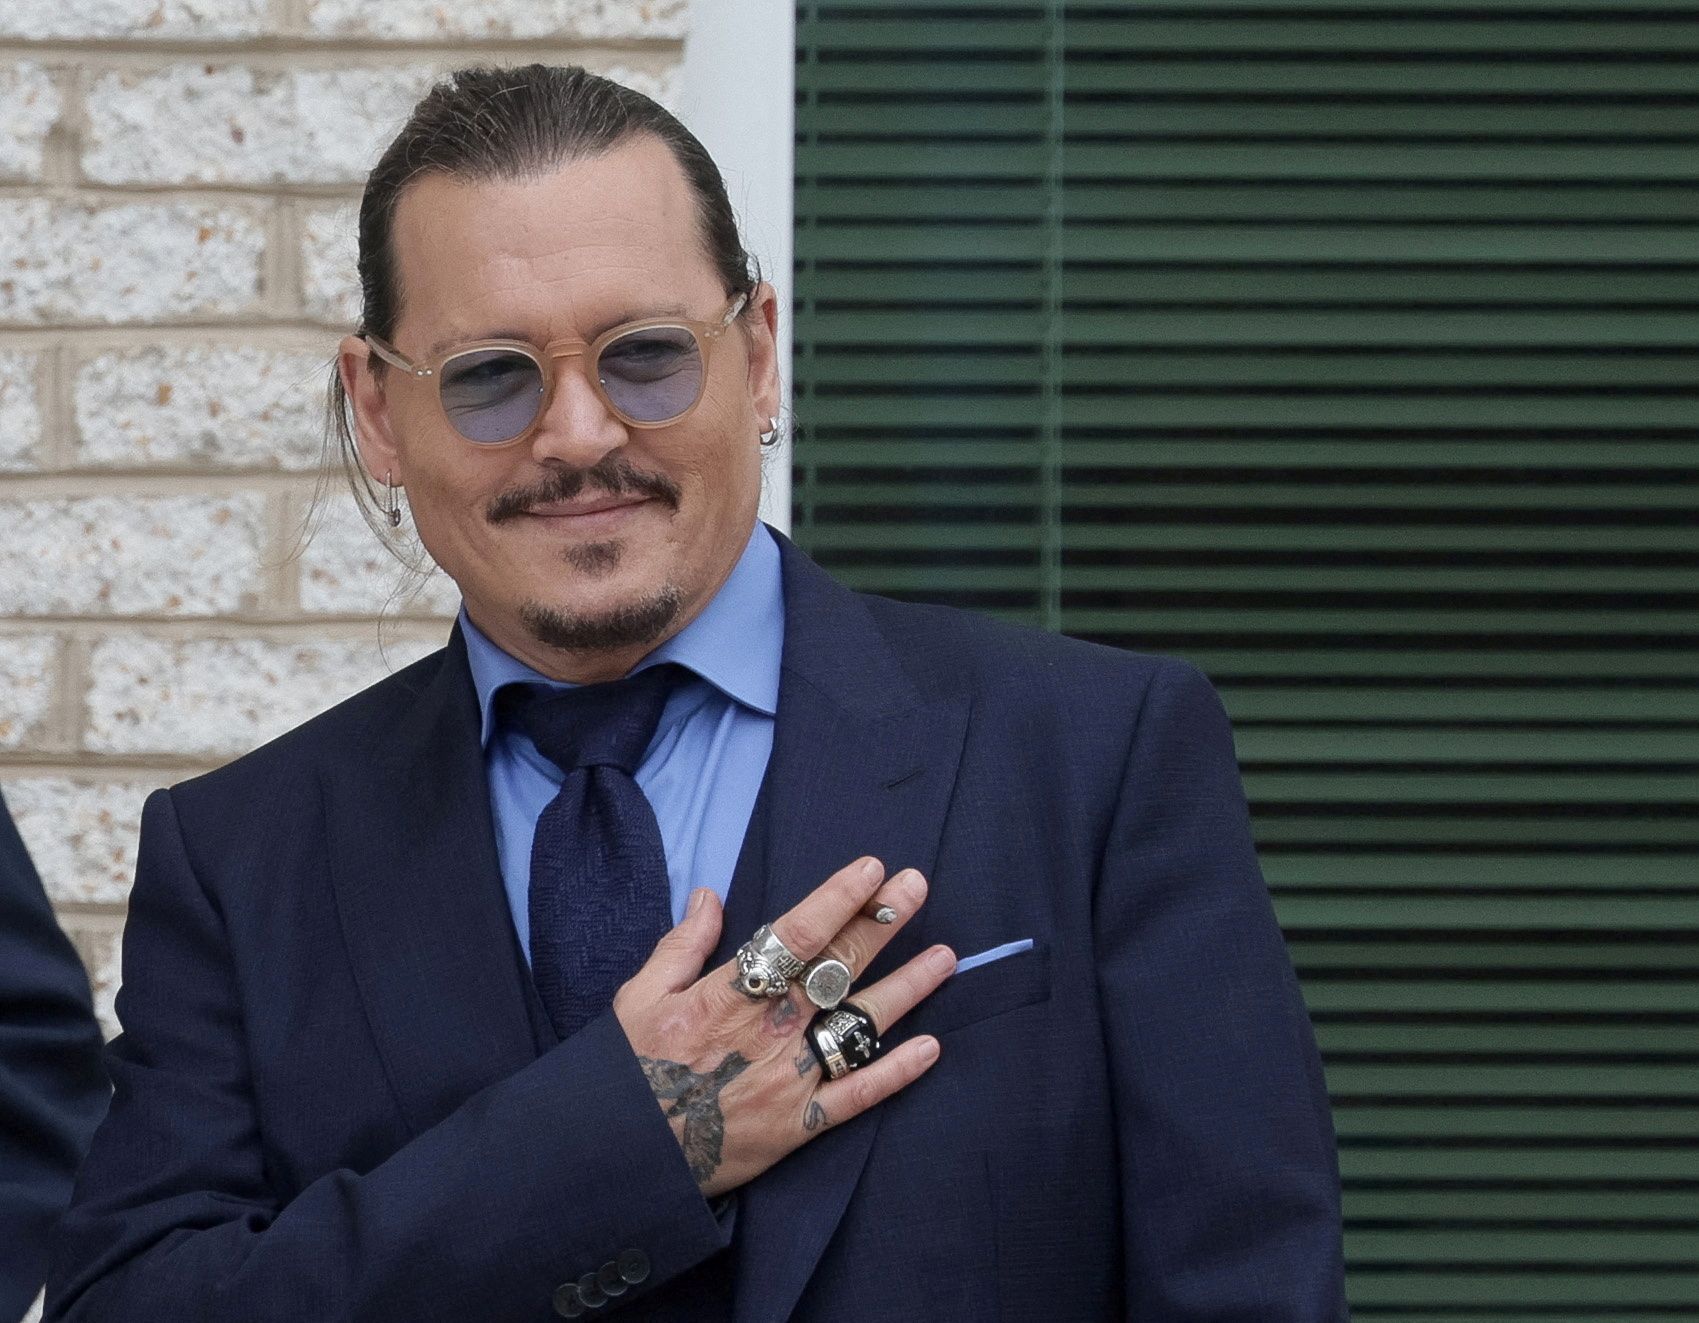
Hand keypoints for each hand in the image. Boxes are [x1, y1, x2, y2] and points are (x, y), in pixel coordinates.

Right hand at [612, 857, 952, 1198]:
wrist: (621, 1157)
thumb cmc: (627, 1072)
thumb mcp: (640, 997)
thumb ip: (683, 944)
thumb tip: (711, 895)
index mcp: (728, 996)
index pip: (795, 936)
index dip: (837, 900)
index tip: (872, 868)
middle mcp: (769, 1032)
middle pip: (836, 968)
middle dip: (879, 924)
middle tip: (916, 886)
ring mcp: (789, 1079)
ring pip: (859, 1026)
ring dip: (906, 989)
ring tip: (945, 957)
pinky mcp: (798, 1125)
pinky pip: (855, 1097)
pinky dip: (894, 1074)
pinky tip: (931, 1048)